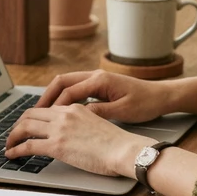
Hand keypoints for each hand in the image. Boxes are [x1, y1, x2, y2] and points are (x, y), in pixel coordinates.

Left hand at [5, 104, 155, 177]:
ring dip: (12, 136)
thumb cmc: (117, 143)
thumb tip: (73, 134)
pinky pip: (28, 145)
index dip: (32, 116)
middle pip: (30, 114)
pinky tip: (12, 154)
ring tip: (8, 145)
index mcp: (75, 108)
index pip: (46, 108)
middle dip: (18, 124)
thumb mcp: (97, 124)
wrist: (124, 149)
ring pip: (25, 127)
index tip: (27, 125)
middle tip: (14, 135)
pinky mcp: (57, 146)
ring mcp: (59, 129)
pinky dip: (16, 149)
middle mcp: (64, 114)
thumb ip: (81, 124)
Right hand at [36, 70, 171, 123]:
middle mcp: (96, 76)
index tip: (44, 120)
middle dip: (46, 97)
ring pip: (67, 84)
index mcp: (100, 80)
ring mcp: (97, 79)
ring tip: (42, 113)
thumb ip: (99, 112)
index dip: (55, 106)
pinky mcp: (100, 85)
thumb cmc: (146, 103)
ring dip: (53, 96)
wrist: (162, 95)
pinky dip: (64, 97)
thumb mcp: (123, 110)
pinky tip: (60, 111)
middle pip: (62, 82)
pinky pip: (75, 88)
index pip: (69, 92)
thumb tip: (76, 116)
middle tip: (34, 113)